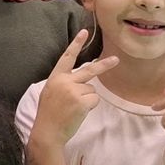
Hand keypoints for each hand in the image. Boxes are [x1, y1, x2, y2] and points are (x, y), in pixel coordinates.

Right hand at [30, 30, 119, 148]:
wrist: (47, 131)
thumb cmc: (49, 114)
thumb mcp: (50, 92)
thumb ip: (63, 83)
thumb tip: (82, 81)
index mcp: (55, 77)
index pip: (67, 57)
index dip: (76, 44)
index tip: (84, 32)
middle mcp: (65, 81)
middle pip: (89, 70)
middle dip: (105, 65)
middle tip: (116, 59)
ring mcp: (74, 91)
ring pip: (92, 90)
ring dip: (87, 99)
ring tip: (73, 108)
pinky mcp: (82, 101)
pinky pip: (94, 100)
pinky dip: (90, 106)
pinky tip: (78, 112)